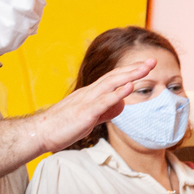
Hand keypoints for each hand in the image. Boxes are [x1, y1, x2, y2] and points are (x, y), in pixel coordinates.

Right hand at [31, 60, 155, 153]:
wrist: (40, 133)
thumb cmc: (63, 126)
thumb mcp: (90, 117)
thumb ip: (105, 111)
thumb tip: (120, 105)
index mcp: (91, 94)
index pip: (114, 78)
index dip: (130, 71)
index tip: (146, 66)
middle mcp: (89, 93)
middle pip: (115, 76)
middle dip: (135, 68)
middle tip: (153, 61)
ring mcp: (87, 101)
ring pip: (111, 84)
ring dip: (130, 75)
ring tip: (146, 67)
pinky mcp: (85, 112)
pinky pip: (103, 101)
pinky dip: (117, 93)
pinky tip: (129, 87)